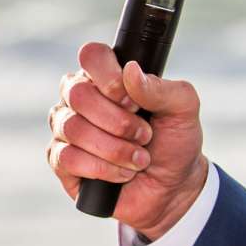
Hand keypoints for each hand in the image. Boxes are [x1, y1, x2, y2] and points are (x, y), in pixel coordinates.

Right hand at [48, 41, 208, 239]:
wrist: (172, 189)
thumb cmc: (174, 143)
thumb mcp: (183, 110)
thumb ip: (162, 88)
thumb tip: (130, 71)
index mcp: (106, 77)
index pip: (92, 56)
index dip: (111, 78)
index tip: (134, 101)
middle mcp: (80, 98)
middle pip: (79, 94)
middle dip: (118, 121)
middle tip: (144, 135)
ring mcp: (66, 128)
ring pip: (73, 128)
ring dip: (114, 148)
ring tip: (138, 159)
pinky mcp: (61, 161)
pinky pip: (68, 158)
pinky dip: (102, 169)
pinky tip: (120, 174)